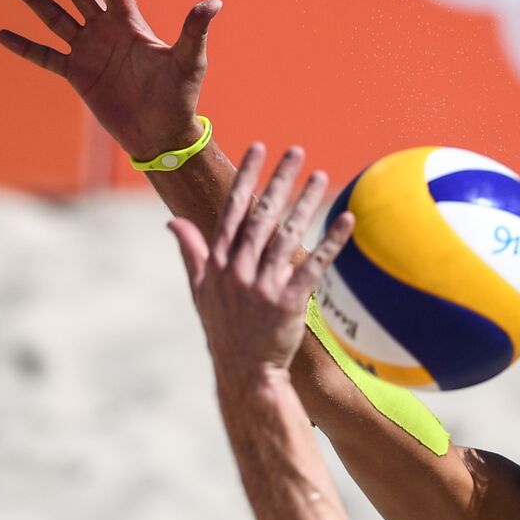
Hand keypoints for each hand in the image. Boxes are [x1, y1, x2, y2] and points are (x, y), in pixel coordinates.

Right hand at [0, 0, 220, 159]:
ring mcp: (90, 53)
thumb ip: (194, 31)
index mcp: (132, 25)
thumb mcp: (189, 61)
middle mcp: (107, 33)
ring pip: (56, 18)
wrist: (161, 133)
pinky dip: (25, 46)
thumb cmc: (180, 97)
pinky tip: (3, 34)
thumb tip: (214, 2)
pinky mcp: (77, 75)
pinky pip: (46, 56)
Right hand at [168, 143, 353, 387]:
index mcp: (219, 262)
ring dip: (306, 202)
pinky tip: (346, 222)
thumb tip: (172, 222)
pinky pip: (313, 265)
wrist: (243, 371)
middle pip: (262, 215)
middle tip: (296, 150)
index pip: (233, 210)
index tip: (259, 148)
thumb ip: (191, 252)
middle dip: (279, 180)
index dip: (247, 177)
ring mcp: (263, 285)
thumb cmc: (223, 329)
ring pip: (288, 234)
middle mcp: (239, 269)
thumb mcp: (199, 290)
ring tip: (321, 176)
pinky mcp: (288, 301)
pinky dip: (330, 242)